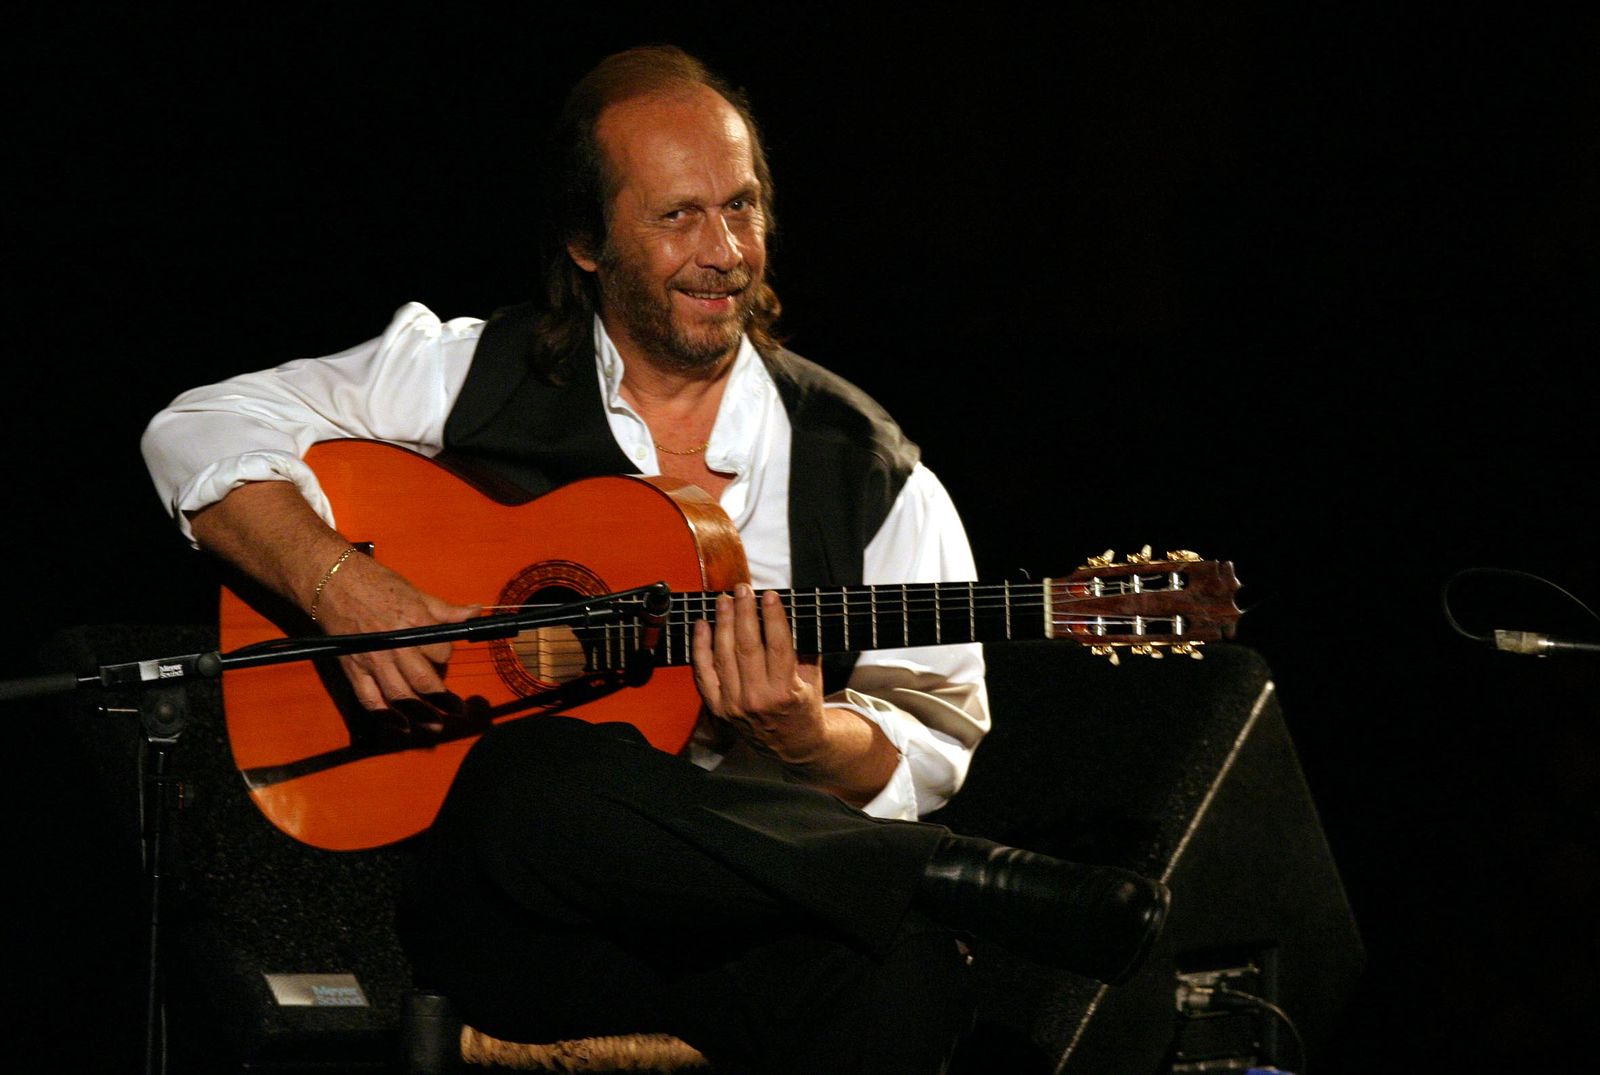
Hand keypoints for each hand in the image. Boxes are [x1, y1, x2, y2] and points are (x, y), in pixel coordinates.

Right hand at [311, 550, 479, 729]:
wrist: (332, 582)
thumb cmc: (375, 583)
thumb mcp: (415, 592)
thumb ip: (446, 610)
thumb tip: (476, 612)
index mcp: (414, 622)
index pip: (441, 651)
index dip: (446, 655)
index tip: (444, 655)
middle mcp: (395, 645)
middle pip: (424, 680)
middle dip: (443, 699)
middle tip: (458, 712)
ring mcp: (372, 660)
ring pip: (400, 696)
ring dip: (420, 715)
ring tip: (435, 726)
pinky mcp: (353, 669)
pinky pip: (370, 699)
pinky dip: (386, 716)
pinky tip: (401, 726)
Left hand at [691, 584, 828, 763]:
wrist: (791, 745)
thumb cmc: (804, 705)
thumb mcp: (812, 677)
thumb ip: (802, 646)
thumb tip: (789, 610)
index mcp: (785, 691)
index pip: (777, 645)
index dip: (772, 617)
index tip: (769, 595)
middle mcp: (757, 699)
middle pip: (746, 646)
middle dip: (744, 613)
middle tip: (742, 589)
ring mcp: (734, 705)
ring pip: (723, 655)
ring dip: (722, 623)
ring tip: (724, 600)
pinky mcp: (718, 708)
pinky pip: (704, 673)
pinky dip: (700, 647)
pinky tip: (703, 625)